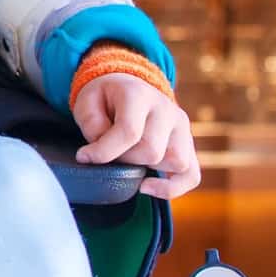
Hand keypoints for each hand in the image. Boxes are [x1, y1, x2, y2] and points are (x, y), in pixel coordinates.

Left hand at [73, 74, 201, 199]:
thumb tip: (103, 150)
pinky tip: (146, 187)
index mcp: (139, 95)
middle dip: (124, 159)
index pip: (129, 131)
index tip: (84, 157)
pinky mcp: (189, 145)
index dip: (104, 151)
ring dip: (147, 168)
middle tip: (108, 153)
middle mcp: (167, 110)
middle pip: (152, 150)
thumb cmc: (105, 98)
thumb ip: (92, 124)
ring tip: (128, 157)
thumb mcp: (87, 101)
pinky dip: (172, 188)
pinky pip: (191, 175)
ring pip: (175, 162)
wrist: (129, 88)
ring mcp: (182, 127)